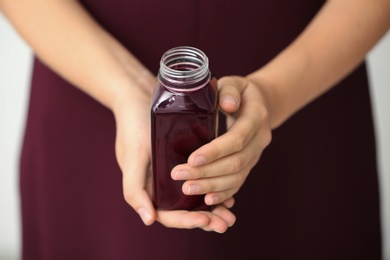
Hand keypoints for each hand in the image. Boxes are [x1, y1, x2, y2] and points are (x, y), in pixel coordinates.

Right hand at [113, 82, 235, 232]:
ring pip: (194, 198)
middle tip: (226, 223)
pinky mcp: (184, 160)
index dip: (186, 220)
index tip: (206, 219)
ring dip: (212, 207)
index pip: (167, 215)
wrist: (138, 97)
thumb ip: (135, 190)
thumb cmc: (133, 127)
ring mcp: (173, 173)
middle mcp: (161, 185)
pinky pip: (200, 179)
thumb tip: (149, 221)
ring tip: (230, 213)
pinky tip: (229, 192)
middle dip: (205, 219)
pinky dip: (212, 187)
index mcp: (147, 189)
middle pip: (184, 211)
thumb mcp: (131, 158)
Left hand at [171, 76, 271, 207]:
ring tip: (187, 188)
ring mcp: (256, 155)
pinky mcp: (250, 164)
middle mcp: (260, 140)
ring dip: (212, 186)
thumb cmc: (239, 92)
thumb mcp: (234, 83)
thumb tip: (227, 104)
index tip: (191, 159)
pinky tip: (206, 199)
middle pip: (235, 162)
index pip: (237, 138)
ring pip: (237, 177)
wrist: (259, 105)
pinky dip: (223, 192)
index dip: (215, 151)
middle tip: (179, 176)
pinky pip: (239, 182)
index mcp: (256, 117)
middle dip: (206, 172)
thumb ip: (229, 90)